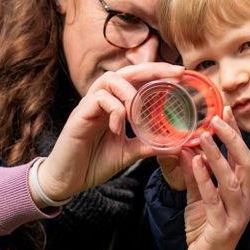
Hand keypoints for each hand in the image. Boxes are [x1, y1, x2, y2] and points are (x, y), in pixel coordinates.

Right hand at [34, 63, 182, 202]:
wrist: (68, 180)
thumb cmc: (93, 163)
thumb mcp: (128, 153)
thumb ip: (148, 145)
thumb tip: (176, 145)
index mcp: (114, 104)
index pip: (137, 80)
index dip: (158, 73)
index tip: (181, 74)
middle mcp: (102, 99)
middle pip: (127, 71)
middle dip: (153, 69)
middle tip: (176, 73)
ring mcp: (89, 105)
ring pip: (110, 79)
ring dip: (130, 92)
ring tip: (139, 112)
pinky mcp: (79, 114)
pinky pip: (99, 99)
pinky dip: (115, 110)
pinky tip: (118, 128)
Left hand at [182, 108, 249, 249]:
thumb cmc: (205, 231)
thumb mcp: (199, 198)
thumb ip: (195, 175)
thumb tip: (187, 148)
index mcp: (244, 191)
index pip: (243, 156)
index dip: (235, 133)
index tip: (225, 110)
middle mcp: (246, 201)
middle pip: (246, 163)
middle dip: (232, 139)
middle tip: (215, 118)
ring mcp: (237, 216)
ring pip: (232, 180)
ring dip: (217, 156)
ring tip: (203, 136)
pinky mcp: (223, 229)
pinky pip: (214, 200)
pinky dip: (205, 180)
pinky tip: (196, 163)